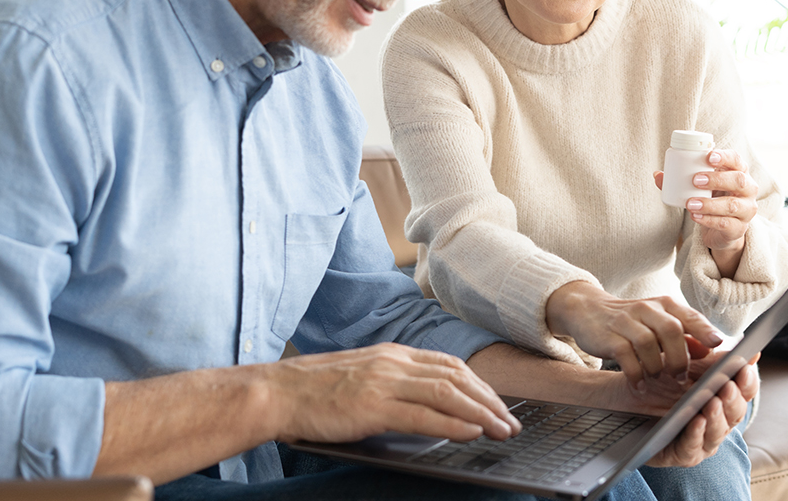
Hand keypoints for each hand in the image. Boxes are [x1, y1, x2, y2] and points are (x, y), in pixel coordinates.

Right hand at [265, 342, 520, 444]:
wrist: (277, 393)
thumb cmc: (314, 391)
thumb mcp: (361, 376)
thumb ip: (393, 384)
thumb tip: (426, 404)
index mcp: (392, 354)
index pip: (448, 364)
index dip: (479, 385)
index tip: (498, 404)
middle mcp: (393, 362)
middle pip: (455, 377)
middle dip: (488, 400)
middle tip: (510, 422)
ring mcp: (383, 382)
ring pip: (446, 393)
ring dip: (480, 413)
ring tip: (501, 429)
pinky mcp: (372, 406)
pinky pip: (422, 415)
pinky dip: (452, 424)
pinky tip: (470, 432)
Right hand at [545, 282, 723, 387]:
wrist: (588, 310)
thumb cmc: (631, 320)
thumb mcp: (658, 321)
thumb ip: (683, 334)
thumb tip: (708, 350)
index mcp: (664, 304)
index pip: (689, 315)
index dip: (705, 330)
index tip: (717, 345)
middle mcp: (646, 308)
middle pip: (671, 330)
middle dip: (679, 358)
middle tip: (680, 377)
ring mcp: (625, 321)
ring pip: (648, 343)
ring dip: (657, 367)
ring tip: (658, 378)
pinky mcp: (608, 336)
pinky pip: (626, 357)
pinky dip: (636, 374)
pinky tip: (640, 383)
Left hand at [645, 354, 758, 467]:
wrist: (629, 392)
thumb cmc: (662, 377)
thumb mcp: (687, 361)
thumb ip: (715, 357)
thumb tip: (748, 349)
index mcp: (724, 397)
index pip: (745, 391)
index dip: (747, 381)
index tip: (744, 368)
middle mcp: (719, 421)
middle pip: (735, 413)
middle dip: (732, 400)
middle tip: (727, 386)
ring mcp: (702, 439)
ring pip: (717, 432)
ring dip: (716, 418)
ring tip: (712, 402)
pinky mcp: (682, 454)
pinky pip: (693, 448)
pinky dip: (696, 435)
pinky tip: (696, 420)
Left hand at [654, 148, 758, 275]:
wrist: (723, 230)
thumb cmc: (712, 199)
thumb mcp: (700, 187)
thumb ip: (680, 181)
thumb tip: (657, 175)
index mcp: (739, 173)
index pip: (737, 160)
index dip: (725, 157)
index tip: (708, 156)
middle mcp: (748, 190)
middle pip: (739, 180)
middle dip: (717, 179)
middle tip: (695, 180)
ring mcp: (746, 210)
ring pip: (732, 205)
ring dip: (709, 203)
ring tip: (690, 203)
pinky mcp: (739, 228)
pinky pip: (725, 224)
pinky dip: (708, 220)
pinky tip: (695, 216)